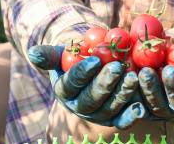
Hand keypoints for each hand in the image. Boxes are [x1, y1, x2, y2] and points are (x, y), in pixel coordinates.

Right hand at [27, 45, 145, 128]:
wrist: (94, 65)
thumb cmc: (76, 57)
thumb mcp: (62, 53)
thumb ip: (49, 54)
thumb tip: (32, 53)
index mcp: (64, 90)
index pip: (71, 83)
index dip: (82, 72)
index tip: (95, 59)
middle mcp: (79, 107)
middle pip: (91, 98)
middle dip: (104, 83)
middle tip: (117, 67)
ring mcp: (97, 114)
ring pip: (108, 108)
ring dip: (121, 95)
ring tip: (133, 77)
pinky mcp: (114, 119)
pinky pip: (122, 120)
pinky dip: (131, 116)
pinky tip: (141, 107)